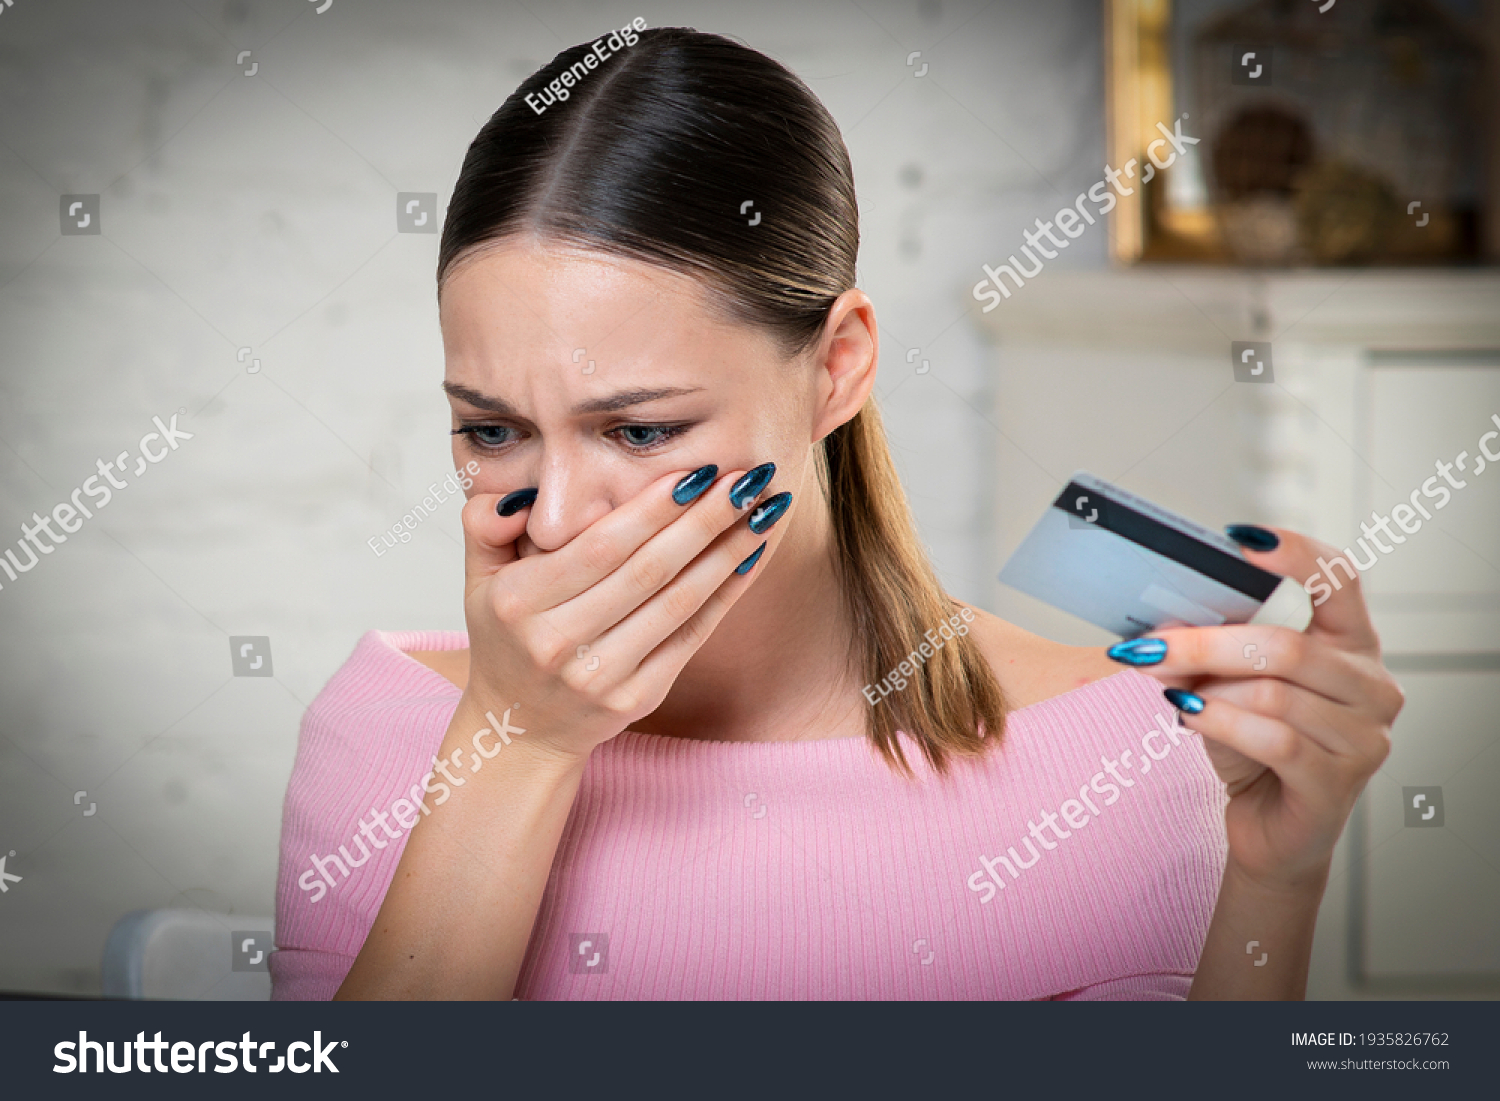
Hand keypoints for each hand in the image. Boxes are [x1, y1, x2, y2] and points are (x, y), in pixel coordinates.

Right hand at [459, 465, 782, 762]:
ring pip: (678, 603)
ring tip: (766, 510)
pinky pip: (691, 636)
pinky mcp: (636, 698)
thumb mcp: (478, 579)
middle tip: (750, 478)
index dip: (653, 509)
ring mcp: (601, 676)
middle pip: (648, 571)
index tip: (697, 471)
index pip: (599, 547)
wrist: (520, 729)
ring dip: (728, 552)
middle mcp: (559, 643)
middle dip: (705, 520)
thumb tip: (519, 497)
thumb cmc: (508, 638)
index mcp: (520, 603)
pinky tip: (751, 556)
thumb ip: (485, 524)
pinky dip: (726, 594)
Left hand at [1111, 527, 1403, 892]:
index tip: (1236, 540)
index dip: (1294, 553)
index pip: (1340, 578)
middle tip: (1145, 644)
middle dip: (1206, 641)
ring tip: (1166, 688)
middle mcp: (1373, 686)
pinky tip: (1184, 714)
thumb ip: (1212, 648)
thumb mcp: (1231, 684)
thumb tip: (1158, 626)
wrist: (1271, 831)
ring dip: (1208, 688)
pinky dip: (1219, 721)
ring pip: (1274, 694)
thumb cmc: (1254, 745)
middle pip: (1286, 646)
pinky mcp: (1338, 783)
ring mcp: (1363, 738)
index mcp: (1353, 644)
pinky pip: (1273, 739)